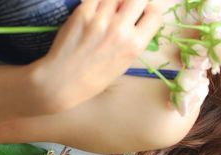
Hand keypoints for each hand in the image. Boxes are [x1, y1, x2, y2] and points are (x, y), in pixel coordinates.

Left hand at [30, 0, 162, 112]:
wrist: (65, 80)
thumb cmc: (96, 76)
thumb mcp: (125, 62)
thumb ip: (134, 39)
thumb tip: (137, 18)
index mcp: (135, 45)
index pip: (155, 15)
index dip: (152, 10)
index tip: (144, 11)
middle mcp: (121, 30)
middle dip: (136, 1)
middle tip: (127, 6)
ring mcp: (101, 19)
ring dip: (115, 1)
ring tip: (108, 11)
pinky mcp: (82, 13)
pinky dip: (99, 1)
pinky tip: (96, 10)